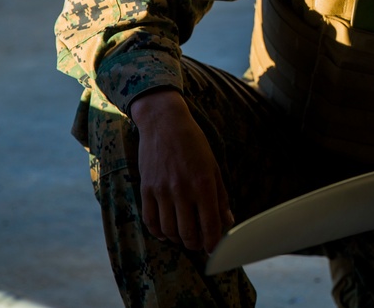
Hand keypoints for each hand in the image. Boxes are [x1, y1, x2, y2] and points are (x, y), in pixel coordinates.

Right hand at [131, 89, 233, 253]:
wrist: (164, 123)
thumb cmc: (194, 143)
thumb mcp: (214, 167)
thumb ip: (220, 196)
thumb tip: (227, 222)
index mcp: (204, 184)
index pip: (209, 225)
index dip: (212, 242)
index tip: (213, 249)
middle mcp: (183, 190)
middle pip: (188, 233)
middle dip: (195, 244)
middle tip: (198, 243)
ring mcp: (162, 191)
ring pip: (168, 230)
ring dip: (177, 239)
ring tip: (184, 237)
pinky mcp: (146, 189)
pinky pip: (150, 220)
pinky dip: (158, 232)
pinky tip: (166, 232)